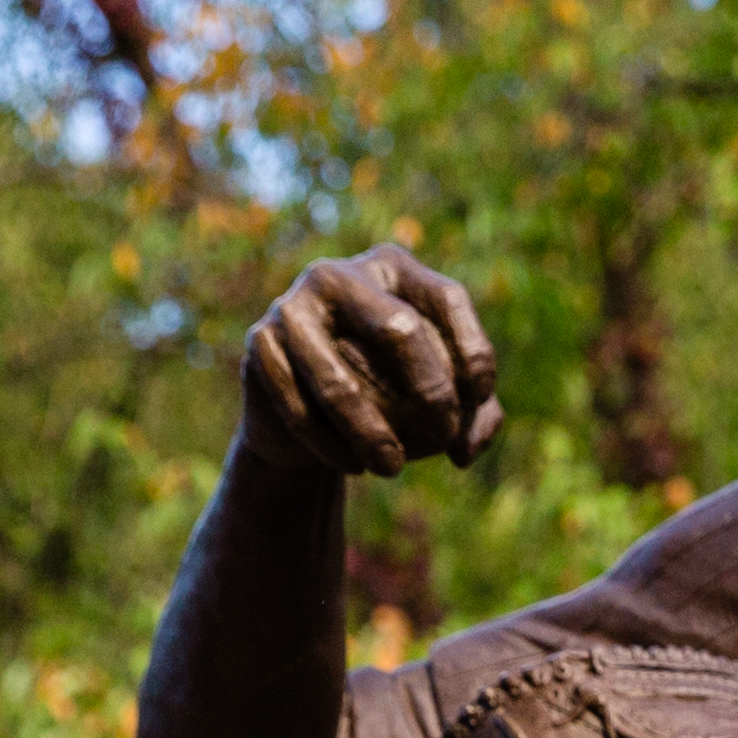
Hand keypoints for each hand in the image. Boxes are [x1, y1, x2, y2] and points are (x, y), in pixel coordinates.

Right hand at [241, 245, 506, 480]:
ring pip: (339, 381)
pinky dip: (331, 445)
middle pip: (398, 329)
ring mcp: (293, 306)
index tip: (477, 402)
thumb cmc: (388, 398)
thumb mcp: (439, 404)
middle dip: (431, 392)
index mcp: (392, 269)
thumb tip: (467, 444)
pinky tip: (355, 467)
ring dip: (373, 434)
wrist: (305, 416)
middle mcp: (339, 276)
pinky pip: (300, 406)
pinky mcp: (260, 343)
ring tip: (394, 468)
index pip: (447, 299)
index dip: (475, 352)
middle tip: (443, 436)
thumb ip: (475, 417)